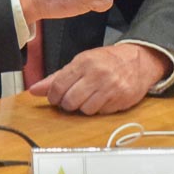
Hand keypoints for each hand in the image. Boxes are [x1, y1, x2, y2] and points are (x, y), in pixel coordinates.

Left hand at [29, 44, 170, 113]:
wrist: (138, 61)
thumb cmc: (107, 61)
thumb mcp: (81, 62)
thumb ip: (57, 77)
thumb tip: (34, 90)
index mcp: (84, 62)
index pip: (58, 86)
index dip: (53, 96)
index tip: (55, 97)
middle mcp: (98, 75)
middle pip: (70, 101)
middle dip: (67, 104)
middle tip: (71, 98)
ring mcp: (111, 88)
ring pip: (85, 110)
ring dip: (83, 107)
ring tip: (88, 97)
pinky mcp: (121, 99)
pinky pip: (101, 113)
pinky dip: (98, 109)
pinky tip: (102, 99)